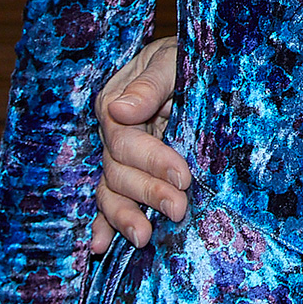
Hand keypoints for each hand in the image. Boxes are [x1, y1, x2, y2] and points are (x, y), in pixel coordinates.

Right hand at [88, 37, 189, 253]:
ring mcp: (123, 156)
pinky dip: (104, 224)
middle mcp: (115, 134)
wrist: (202, 62)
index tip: (183, 176)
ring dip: (124, 216)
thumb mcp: (173, 58)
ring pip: (112, 191)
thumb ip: (150, 84)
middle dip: (148, 192)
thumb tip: (119, 111)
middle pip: (118, 171)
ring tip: (143, 238)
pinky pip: (112, 200)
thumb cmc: (188, 56)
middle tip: (179, 208)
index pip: (125, 141)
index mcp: (117, 104)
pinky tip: (100, 247)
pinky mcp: (134, 172)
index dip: (152, 161)